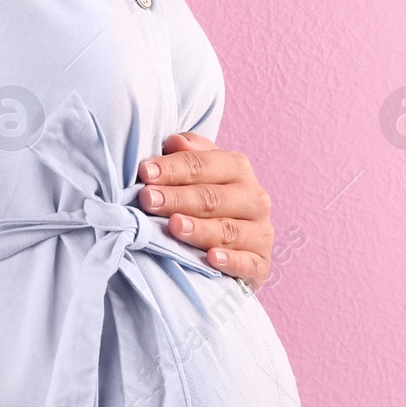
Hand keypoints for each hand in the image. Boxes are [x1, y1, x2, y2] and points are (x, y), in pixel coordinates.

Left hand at [137, 133, 275, 287]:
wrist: (233, 247)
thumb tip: (174, 141)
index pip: (204, 164)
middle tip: (147, 199)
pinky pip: (248, 264)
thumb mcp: (197, 174)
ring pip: (228, 230)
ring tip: (173, 226)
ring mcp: (260, 233)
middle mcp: (254, 199)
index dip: (173, 168)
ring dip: (199, 229)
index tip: (144, 172)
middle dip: (177, 198)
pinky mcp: (261, 264)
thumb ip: (188, 156)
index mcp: (237, 169)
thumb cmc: (205, 203)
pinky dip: (231, 261)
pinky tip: (211, 259)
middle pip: (212, 197)